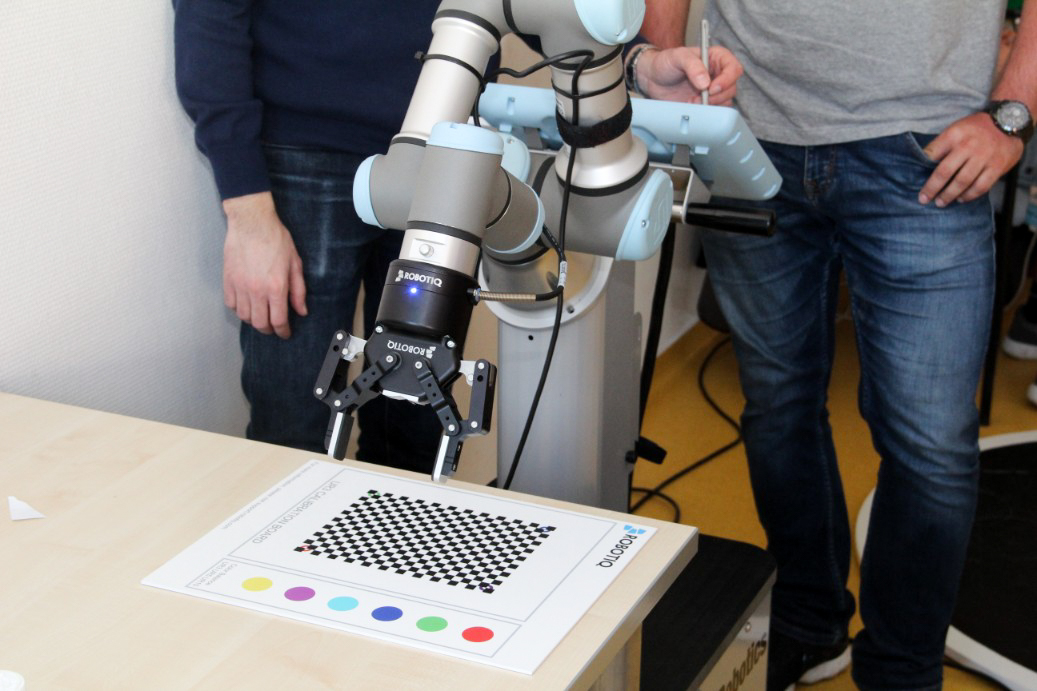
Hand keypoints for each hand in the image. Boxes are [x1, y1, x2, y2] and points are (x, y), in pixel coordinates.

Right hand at [222, 191, 306, 338]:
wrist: (252, 222)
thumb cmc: (276, 239)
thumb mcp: (295, 263)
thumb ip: (299, 290)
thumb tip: (301, 310)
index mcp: (276, 287)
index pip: (279, 320)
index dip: (283, 331)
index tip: (285, 333)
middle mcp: (256, 290)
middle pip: (260, 323)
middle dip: (269, 329)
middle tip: (274, 327)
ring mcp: (240, 286)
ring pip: (244, 316)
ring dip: (253, 320)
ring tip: (261, 316)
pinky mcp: (228, 280)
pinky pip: (231, 304)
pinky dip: (239, 309)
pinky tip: (246, 305)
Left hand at [636, 45, 742, 105]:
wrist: (652, 78)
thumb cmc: (665, 62)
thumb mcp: (678, 57)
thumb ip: (693, 66)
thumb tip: (705, 82)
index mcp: (716, 58)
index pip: (733, 68)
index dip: (727, 80)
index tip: (711, 88)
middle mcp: (717, 74)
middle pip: (732, 88)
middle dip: (717, 96)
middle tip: (700, 97)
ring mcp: (712, 90)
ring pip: (725, 101)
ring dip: (711, 105)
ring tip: (693, 101)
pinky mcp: (705, 103)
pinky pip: (714, 110)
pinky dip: (705, 111)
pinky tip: (692, 105)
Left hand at [917, 112, 1024, 206]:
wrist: (1009, 122)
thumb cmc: (976, 129)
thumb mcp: (956, 129)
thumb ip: (941, 145)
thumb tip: (923, 165)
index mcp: (954, 134)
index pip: (931, 154)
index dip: (921, 169)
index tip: (913, 181)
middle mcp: (969, 145)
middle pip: (945, 172)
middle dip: (932, 188)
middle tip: (924, 199)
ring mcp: (984, 156)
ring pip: (962, 182)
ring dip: (949, 195)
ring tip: (941, 202)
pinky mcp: (997, 166)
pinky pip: (981, 186)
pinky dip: (969, 195)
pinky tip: (961, 198)